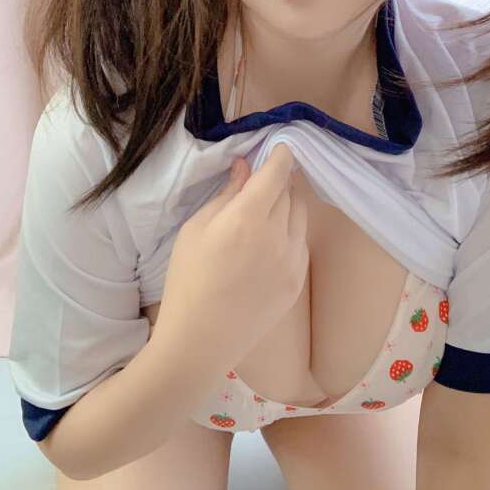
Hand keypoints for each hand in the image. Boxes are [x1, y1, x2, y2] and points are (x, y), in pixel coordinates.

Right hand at [151, 144, 308, 365]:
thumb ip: (226, 194)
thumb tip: (246, 166)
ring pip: (301, 215)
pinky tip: (269, 242)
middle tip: (261, 183)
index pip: (278, 172)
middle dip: (278, 181)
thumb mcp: (196, 228)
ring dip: (288, 205)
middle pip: (290, 191)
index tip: (279, 148)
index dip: (281, 155)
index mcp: (248, 216)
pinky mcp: (298, 280)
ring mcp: (293, 259)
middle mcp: (278, 234)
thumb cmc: (188, 279)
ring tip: (265, 212)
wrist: (200, 340)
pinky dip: (290, 232)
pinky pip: (301, 242)